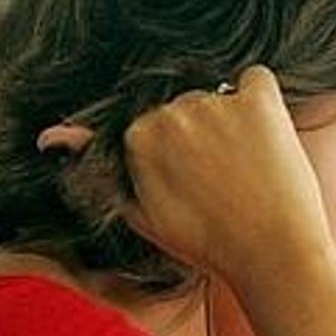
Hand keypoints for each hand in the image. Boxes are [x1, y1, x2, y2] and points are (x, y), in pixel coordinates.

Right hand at [122, 66, 332, 283]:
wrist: (272, 256)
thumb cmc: (212, 243)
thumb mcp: (143, 215)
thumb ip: (111, 174)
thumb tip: (64, 139)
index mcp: (137, 138)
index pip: (158, 123)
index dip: (183, 150)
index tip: (200, 176)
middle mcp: (171, 113)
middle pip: (189, 106)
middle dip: (207, 133)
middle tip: (230, 176)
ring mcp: (215, 104)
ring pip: (224, 96)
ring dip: (237, 122)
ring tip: (252, 169)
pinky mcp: (259, 102)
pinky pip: (258, 79)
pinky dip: (264, 99)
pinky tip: (269, 136)